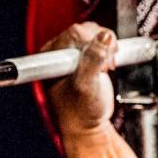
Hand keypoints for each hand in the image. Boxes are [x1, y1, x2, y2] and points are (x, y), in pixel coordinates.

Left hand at [42, 22, 118, 136]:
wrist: (88, 127)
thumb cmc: (81, 113)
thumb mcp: (87, 86)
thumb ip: (93, 60)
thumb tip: (103, 36)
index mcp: (49, 59)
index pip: (75, 34)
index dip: (92, 44)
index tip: (100, 62)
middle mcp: (57, 53)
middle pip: (86, 31)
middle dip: (101, 46)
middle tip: (104, 68)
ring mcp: (71, 53)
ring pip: (95, 33)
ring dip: (106, 48)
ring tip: (104, 69)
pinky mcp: (84, 55)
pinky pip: (100, 40)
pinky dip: (108, 49)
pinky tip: (106, 66)